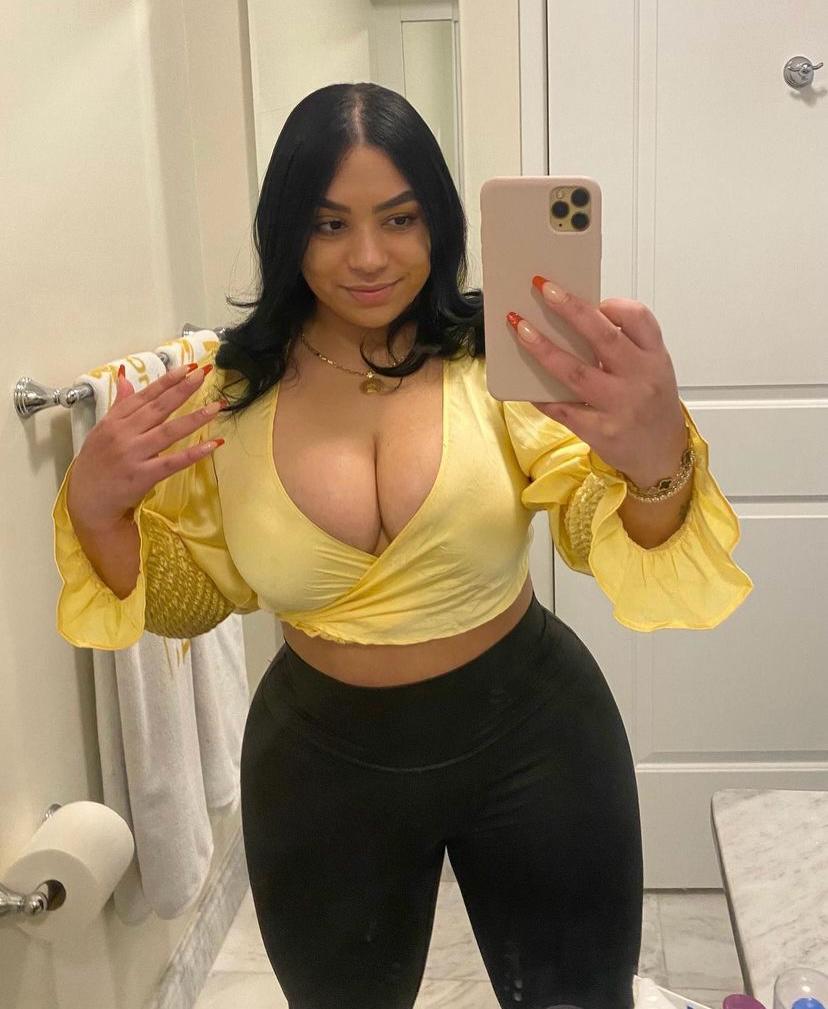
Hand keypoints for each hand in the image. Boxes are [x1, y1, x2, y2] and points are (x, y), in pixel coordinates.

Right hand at [66, 362, 225, 531]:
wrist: (86, 501)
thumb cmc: (95, 464)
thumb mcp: (102, 430)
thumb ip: (119, 405)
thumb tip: (125, 378)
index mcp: (115, 421)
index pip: (146, 396)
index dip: (168, 381)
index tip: (189, 368)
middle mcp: (123, 434)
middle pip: (158, 408)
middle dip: (183, 390)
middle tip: (204, 374)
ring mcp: (133, 454)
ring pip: (168, 432)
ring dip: (194, 418)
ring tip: (216, 406)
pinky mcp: (143, 476)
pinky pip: (172, 462)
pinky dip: (193, 453)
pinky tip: (213, 443)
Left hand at [507, 275, 687, 486]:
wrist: (661, 456)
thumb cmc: (651, 407)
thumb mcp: (653, 370)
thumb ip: (625, 347)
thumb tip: (576, 321)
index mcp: (655, 358)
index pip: (640, 318)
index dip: (613, 304)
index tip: (591, 297)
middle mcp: (640, 379)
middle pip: (603, 337)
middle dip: (570, 309)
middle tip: (543, 288)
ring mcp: (620, 406)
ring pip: (575, 372)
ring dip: (544, 348)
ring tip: (520, 328)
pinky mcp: (600, 431)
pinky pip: (563, 408)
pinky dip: (541, 394)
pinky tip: (523, 383)